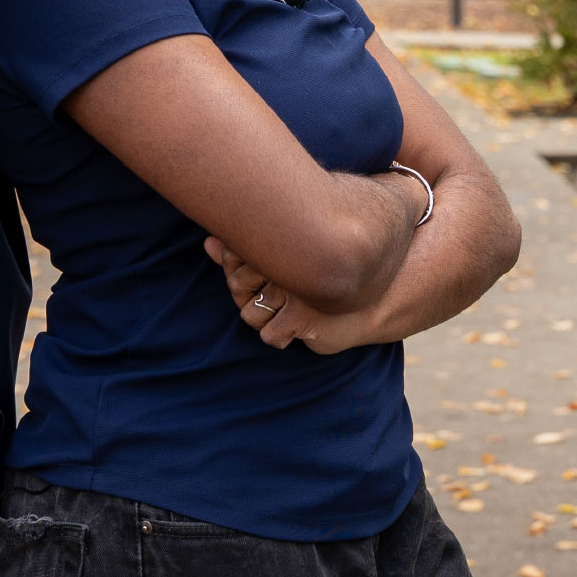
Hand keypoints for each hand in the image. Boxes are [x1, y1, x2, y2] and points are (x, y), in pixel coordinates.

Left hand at [204, 236, 390, 356]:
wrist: (368, 298)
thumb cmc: (315, 277)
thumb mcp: (278, 260)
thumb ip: (240, 251)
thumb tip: (207, 244)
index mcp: (275, 240)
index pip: (231, 259)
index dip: (237, 274)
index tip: (265, 274)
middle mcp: (281, 259)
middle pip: (236, 287)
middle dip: (249, 297)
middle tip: (278, 295)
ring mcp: (292, 287)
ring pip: (249, 314)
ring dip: (266, 319)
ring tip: (289, 310)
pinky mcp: (302, 314)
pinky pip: (270, 335)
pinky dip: (282, 336)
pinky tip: (298, 326)